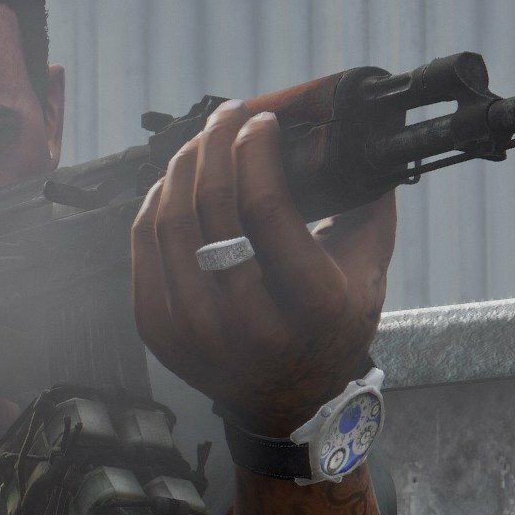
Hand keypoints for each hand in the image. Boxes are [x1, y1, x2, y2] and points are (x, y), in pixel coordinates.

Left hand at [131, 100, 396, 435]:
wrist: (285, 400)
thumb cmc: (333, 322)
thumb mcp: (369, 270)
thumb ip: (370, 205)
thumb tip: (364, 133)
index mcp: (311, 306)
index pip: (267, 208)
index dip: (256, 150)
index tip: (261, 120)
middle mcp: (250, 326)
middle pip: (214, 209)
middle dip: (216, 144)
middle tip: (225, 115)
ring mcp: (197, 333)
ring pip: (171, 223)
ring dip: (182, 166)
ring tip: (200, 140)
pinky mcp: (160, 332)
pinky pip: (144, 247)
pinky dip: (155, 202)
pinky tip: (174, 180)